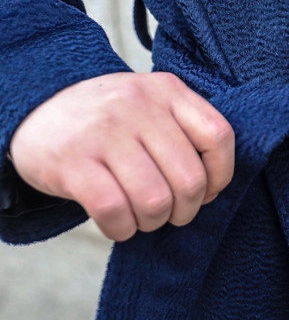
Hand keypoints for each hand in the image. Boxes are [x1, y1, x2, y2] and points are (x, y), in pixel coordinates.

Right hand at [9, 72, 234, 241]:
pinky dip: (122, 229)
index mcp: (167, 90)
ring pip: (154, 200)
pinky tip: (119, 225)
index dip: (220, 175)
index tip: (208, 192)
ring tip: (144, 218)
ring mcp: (103, 132)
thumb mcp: (150, 104)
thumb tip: (213, 188)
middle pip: (189, 178)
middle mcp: (138, 106)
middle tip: (171, 213)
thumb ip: (185, 132)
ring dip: (153, 222)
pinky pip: (114, 211)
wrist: (35, 110)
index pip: (218, 136)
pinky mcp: (72, 162)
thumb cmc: (108, 120)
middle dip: (186, 210)